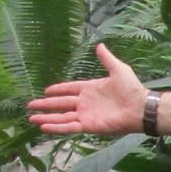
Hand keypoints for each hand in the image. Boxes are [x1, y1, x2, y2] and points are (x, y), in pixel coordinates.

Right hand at [27, 43, 146, 136]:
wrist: (139, 107)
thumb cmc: (131, 89)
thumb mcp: (118, 69)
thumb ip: (107, 59)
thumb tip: (100, 45)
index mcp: (91, 89)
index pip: (70, 89)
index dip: (58, 90)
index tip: (46, 90)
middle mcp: (85, 102)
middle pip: (61, 103)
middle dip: (46, 105)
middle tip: (30, 105)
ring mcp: (86, 115)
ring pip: (61, 116)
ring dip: (47, 117)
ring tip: (31, 118)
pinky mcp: (88, 125)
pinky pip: (69, 126)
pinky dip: (56, 127)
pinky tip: (43, 127)